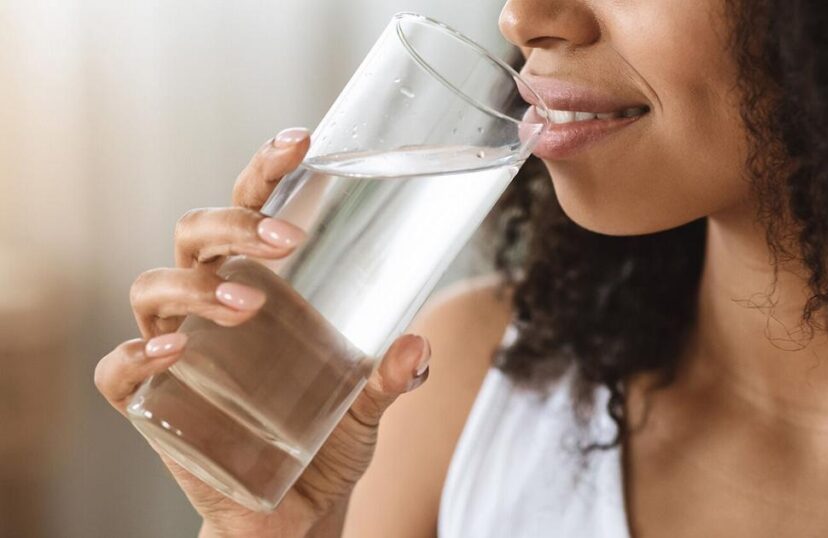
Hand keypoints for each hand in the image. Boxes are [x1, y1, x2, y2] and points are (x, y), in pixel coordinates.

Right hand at [94, 128, 431, 536]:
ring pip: (152, 286)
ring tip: (248, 306)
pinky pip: (118, 370)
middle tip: (287, 240)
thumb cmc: (327, 440)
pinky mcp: (152, 404)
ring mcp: (177, 350)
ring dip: (196, 287)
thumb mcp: (369, 405)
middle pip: (196, 235)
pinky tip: (172, 353)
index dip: (266, 170)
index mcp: (260, 283)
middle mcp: (211, 304)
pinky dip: (134, 355)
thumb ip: (392, 376)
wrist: (296, 513)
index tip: (302, 141)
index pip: (251, 210)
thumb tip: (417, 345)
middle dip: (233, 223)